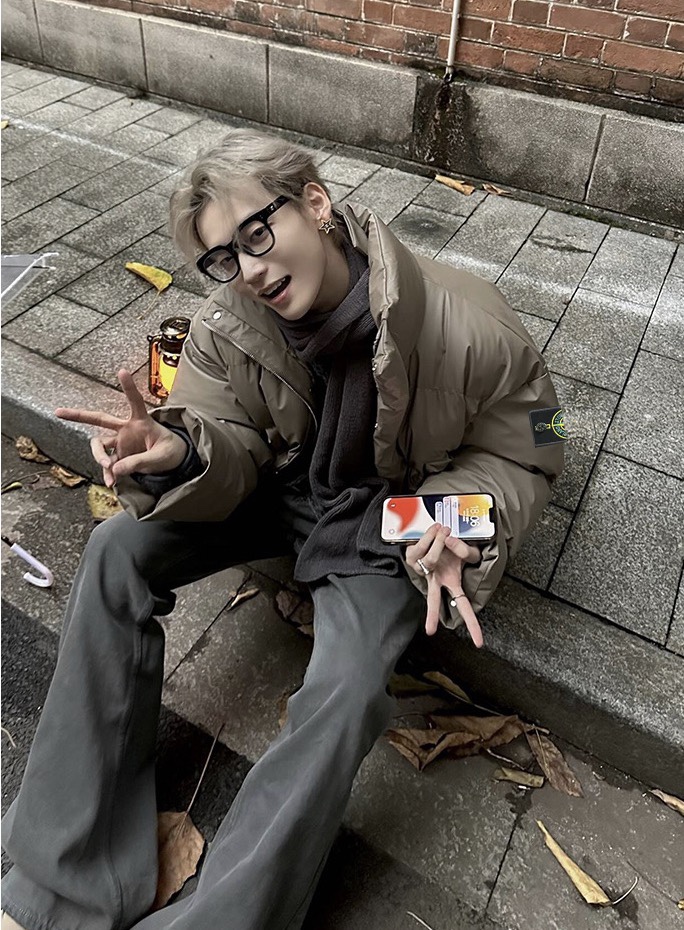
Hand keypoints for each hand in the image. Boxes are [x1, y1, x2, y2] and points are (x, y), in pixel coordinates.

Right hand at [55, 369, 187, 487]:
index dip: (129, 387)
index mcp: (141, 422)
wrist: (172, 463)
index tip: (122, 371)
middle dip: (78, 415)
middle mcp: (127, 430)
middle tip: (58, 412)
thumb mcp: (160, 457)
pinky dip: (108, 473)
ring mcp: (121, 444)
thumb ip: (139, 462)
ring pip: (99, 445)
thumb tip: (115, 469)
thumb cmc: (170, 452)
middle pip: (99, 419)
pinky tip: (111, 482)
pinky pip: (107, 465)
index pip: (135, 402)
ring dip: (99, 456)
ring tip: (108, 467)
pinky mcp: (120, 457)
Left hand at [406, 523, 483, 646]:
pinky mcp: (412, 557)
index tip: (479, 642)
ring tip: (444, 530)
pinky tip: (436, 529)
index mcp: (452, 582)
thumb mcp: (469, 551)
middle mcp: (436, 579)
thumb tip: (452, 545)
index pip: (463, 605)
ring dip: (439, 544)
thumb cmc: (452, 546)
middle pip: (433, 599)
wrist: (435, 531)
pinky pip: (423, 546)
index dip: (473, 624)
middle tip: (430, 631)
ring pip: (431, 558)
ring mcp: (423, 569)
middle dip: (432, 614)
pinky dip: (431, 536)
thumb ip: (468, 552)